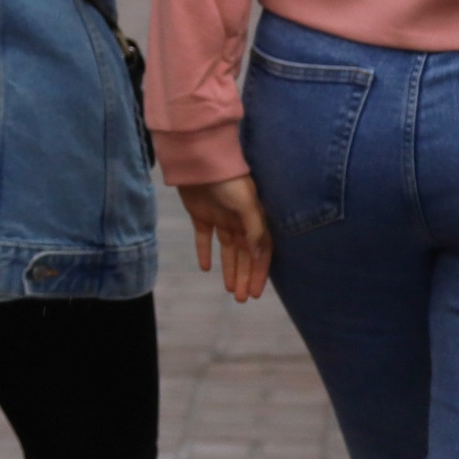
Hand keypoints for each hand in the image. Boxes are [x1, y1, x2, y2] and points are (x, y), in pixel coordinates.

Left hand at [178, 175, 271, 301]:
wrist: (199, 159)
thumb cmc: (228, 180)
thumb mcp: (247, 205)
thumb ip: (255, 230)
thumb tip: (259, 256)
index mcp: (254, 218)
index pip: (259, 252)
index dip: (258, 273)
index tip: (254, 293)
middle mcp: (240, 220)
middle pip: (243, 255)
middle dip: (243, 276)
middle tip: (240, 299)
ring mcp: (220, 218)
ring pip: (227, 250)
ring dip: (228, 269)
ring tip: (229, 290)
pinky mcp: (201, 214)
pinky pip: (204, 238)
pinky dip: (205, 252)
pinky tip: (206, 268)